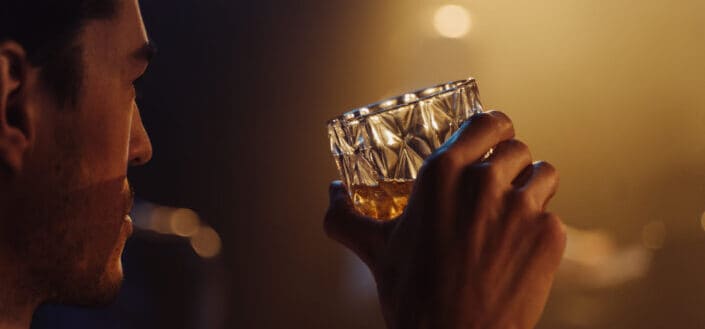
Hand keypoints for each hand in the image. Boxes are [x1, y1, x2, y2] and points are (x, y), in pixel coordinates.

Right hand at [325, 111, 565, 328]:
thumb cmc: (413, 296)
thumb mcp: (375, 249)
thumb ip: (345, 216)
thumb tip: (331, 192)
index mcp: (442, 173)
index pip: (487, 121)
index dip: (493, 128)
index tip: (492, 140)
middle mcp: (485, 181)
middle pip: (517, 147)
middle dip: (510, 163)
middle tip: (498, 188)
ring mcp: (521, 207)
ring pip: (543, 173)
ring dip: (533, 188)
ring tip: (515, 214)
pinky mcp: (550, 235)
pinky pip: (553, 215)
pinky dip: (541, 229)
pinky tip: (519, 251)